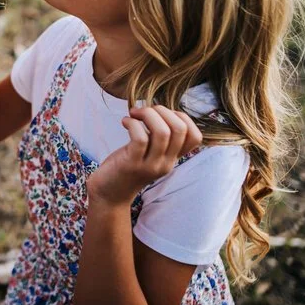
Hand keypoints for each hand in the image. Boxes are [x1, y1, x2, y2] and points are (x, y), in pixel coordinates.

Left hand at [87, 106, 201, 205]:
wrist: (109, 194)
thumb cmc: (127, 166)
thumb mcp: (149, 153)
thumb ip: (158, 138)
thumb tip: (160, 110)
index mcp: (172, 158)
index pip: (195, 137)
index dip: (182, 117)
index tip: (161, 114)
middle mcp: (166, 163)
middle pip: (180, 129)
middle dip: (162, 111)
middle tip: (144, 111)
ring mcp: (150, 165)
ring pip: (162, 132)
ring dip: (148, 114)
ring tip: (133, 114)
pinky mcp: (132, 164)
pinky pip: (140, 138)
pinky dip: (132, 123)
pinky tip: (124, 122)